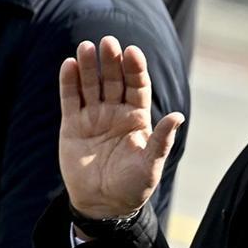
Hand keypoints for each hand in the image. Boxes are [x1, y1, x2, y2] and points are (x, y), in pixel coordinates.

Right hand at [59, 36, 183, 218]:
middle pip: (114, 80)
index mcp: (138, 118)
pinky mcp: (73, 125)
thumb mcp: (150, 164)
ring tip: (87, 48)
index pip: (138, 86)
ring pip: (91, 85)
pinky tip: (69, 64)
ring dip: (89, 66)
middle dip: (112, 61)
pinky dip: (68, 82)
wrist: (103, 205)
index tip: (133, 52)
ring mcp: (94, 117)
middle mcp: (116, 113)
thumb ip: (161, 140)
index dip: (135, 69)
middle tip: (109, 42)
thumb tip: (178, 117)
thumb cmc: (133, 186)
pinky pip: (70, 99)